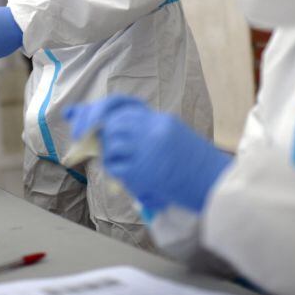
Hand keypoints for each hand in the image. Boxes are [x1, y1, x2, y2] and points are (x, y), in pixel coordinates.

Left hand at [66, 96, 231, 213]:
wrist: (218, 188)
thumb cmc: (198, 170)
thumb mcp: (173, 143)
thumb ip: (144, 135)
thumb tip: (109, 136)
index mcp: (161, 121)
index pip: (121, 106)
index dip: (96, 110)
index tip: (76, 115)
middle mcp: (153, 129)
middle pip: (110, 123)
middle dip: (93, 132)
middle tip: (87, 141)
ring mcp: (148, 148)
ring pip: (110, 145)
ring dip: (108, 156)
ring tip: (122, 167)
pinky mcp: (144, 170)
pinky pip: (117, 167)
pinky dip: (117, 174)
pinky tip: (127, 180)